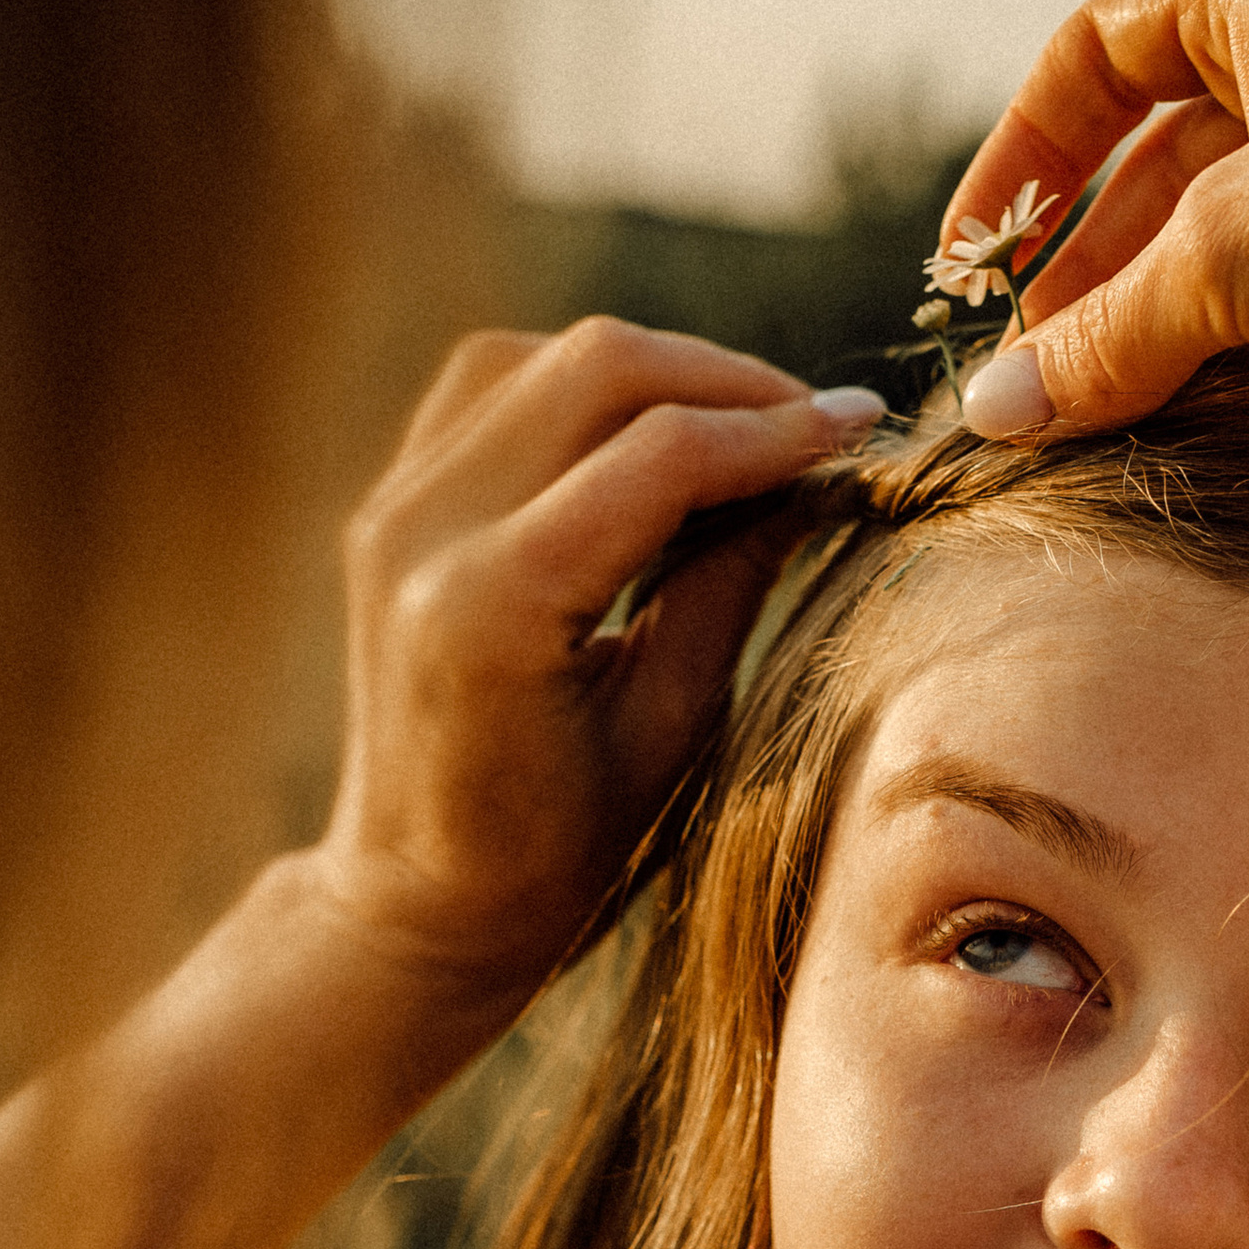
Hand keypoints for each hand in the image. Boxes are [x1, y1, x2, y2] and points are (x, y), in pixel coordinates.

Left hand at [312, 320, 877, 1014]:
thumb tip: (816, 473)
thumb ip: (731, 581)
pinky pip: (492, 387)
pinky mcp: (387, 501)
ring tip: (742, 432)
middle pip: (597, 370)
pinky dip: (583, 390)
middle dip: (725, 382)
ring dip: (657, 374)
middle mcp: (422, 533)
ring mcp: (392, 507)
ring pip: (541, 357)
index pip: (660, 456)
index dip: (775, 430)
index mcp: (489, 609)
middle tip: (814, 426)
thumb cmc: (555, 846)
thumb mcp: (669, 727)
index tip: (861, 427)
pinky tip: (650, 437)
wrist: (416, 892)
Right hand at [938, 0, 1248, 455]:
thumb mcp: (1242, 259)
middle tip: (1042, 369)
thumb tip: (996, 414)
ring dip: (1176, 304)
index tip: (974, 268)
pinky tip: (1231, 403)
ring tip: (1119, 402)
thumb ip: (1107, 335)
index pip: (1101, 47)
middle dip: (1095, 256)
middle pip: (1172, 140)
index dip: (1023, 158)